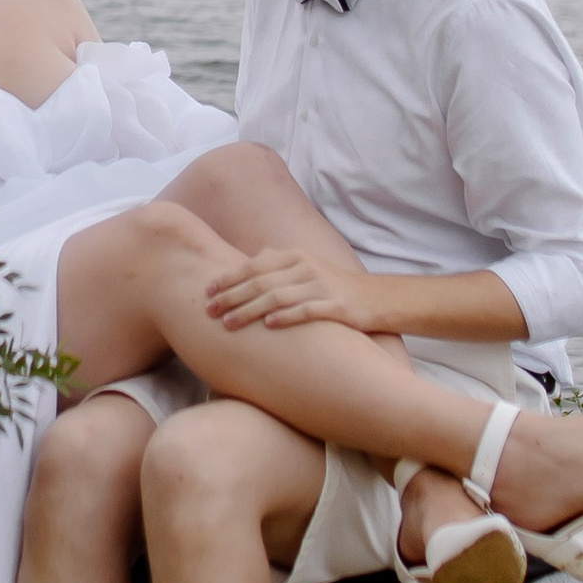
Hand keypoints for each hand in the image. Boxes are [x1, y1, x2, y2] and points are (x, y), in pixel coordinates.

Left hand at [202, 247, 388, 336]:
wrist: (376, 299)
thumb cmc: (333, 286)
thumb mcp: (307, 267)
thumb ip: (279, 263)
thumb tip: (253, 258)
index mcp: (295, 257)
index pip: (254, 265)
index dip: (228, 277)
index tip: (206, 290)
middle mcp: (306, 267)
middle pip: (260, 281)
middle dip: (231, 296)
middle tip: (208, 310)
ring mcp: (322, 286)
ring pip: (278, 297)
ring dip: (250, 310)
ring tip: (228, 324)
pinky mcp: (337, 306)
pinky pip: (307, 311)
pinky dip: (286, 317)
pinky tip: (269, 326)